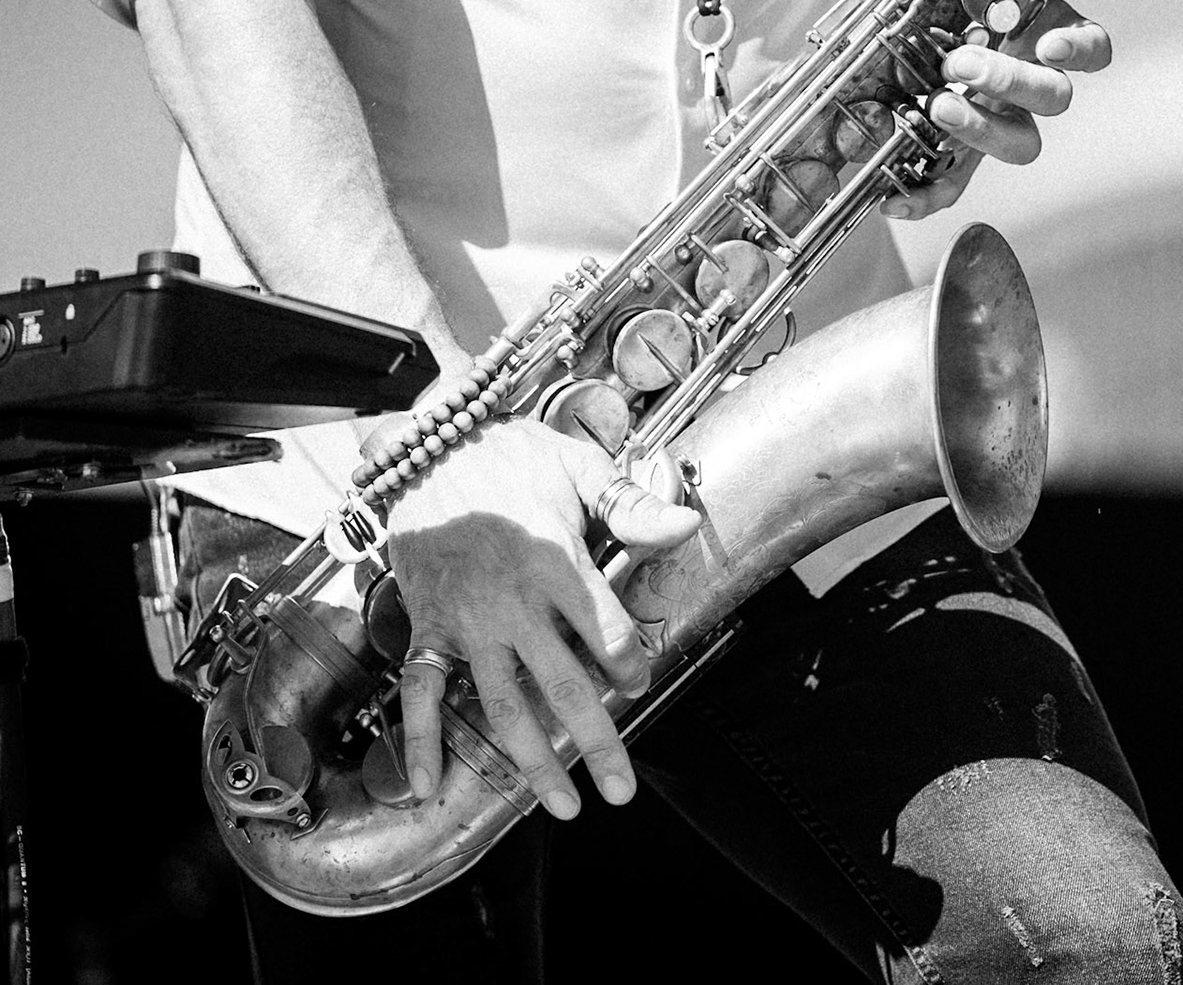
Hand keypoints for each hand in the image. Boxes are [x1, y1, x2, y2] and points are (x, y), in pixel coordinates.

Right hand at [386, 419, 700, 818]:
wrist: (425, 450)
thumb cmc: (509, 459)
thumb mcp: (577, 468)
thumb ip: (632, 504)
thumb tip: (686, 526)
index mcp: (556, 563)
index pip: (605, 632)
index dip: (629, 667)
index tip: (640, 687)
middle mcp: (513, 603)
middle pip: (562, 684)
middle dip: (595, 742)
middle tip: (621, 792)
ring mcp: (467, 623)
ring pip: (503, 703)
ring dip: (532, 760)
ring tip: (562, 806)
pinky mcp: (429, 627)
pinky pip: (421, 691)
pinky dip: (421, 739)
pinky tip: (428, 786)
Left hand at [881, 0, 1113, 219]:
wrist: (885, 47)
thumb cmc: (937, 1)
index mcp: (1039, 31)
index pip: (1090, 46)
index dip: (1082, 48)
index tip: (1051, 41)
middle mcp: (1026, 83)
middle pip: (1054, 98)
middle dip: (1013, 82)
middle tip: (962, 64)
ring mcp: (993, 124)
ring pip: (1021, 146)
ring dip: (984, 130)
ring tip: (937, 105)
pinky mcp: (951, 161)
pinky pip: (953, 189)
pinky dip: (925, 197)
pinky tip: (893, 192)